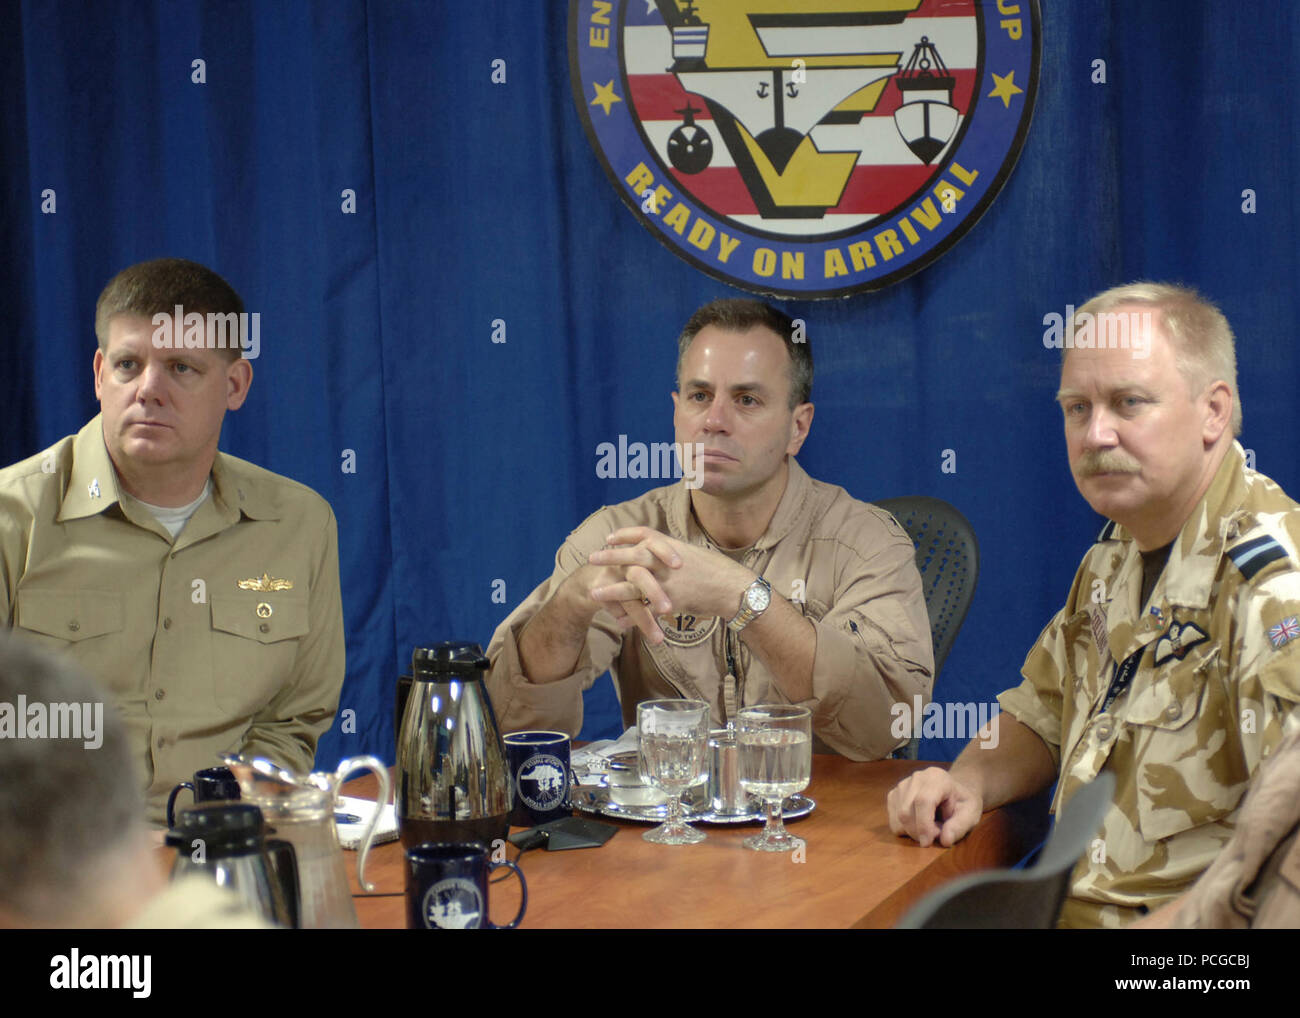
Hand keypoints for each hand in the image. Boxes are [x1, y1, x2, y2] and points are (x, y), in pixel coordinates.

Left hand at [586, 526, 753, 628]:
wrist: (732, 588)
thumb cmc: (717, 571)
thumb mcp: (694, 554)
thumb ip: (674, 554)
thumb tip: (665, 555)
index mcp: (671, 546)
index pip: (644, 533)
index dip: (625, 534)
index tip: (610, 537)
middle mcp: (666, 560)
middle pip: (632, 554)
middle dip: (610, 556)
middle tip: (591, 558)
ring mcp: (667, 581)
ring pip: (633, 583)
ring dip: (611, 589)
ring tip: (593, 592)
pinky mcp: (670, 600)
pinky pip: (646, 608)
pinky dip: (631, 615)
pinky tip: (618, 620)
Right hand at [886, 766, 982, 847]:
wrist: (953, 792)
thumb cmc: (962, 803)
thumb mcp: (970, 814)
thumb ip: (959, 826)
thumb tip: (945, 840)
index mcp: (937, 777)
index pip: (923, 801)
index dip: (923, 824)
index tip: (928, 843)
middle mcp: (916, 778)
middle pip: (906, 811)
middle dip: (918, 832)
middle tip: (936, 835)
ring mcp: (902, 785)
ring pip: (898, 818)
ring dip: (912, 832)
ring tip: (931, 828)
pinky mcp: (893, 795)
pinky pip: (893, 821)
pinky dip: (905, 830)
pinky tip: (920, 824)